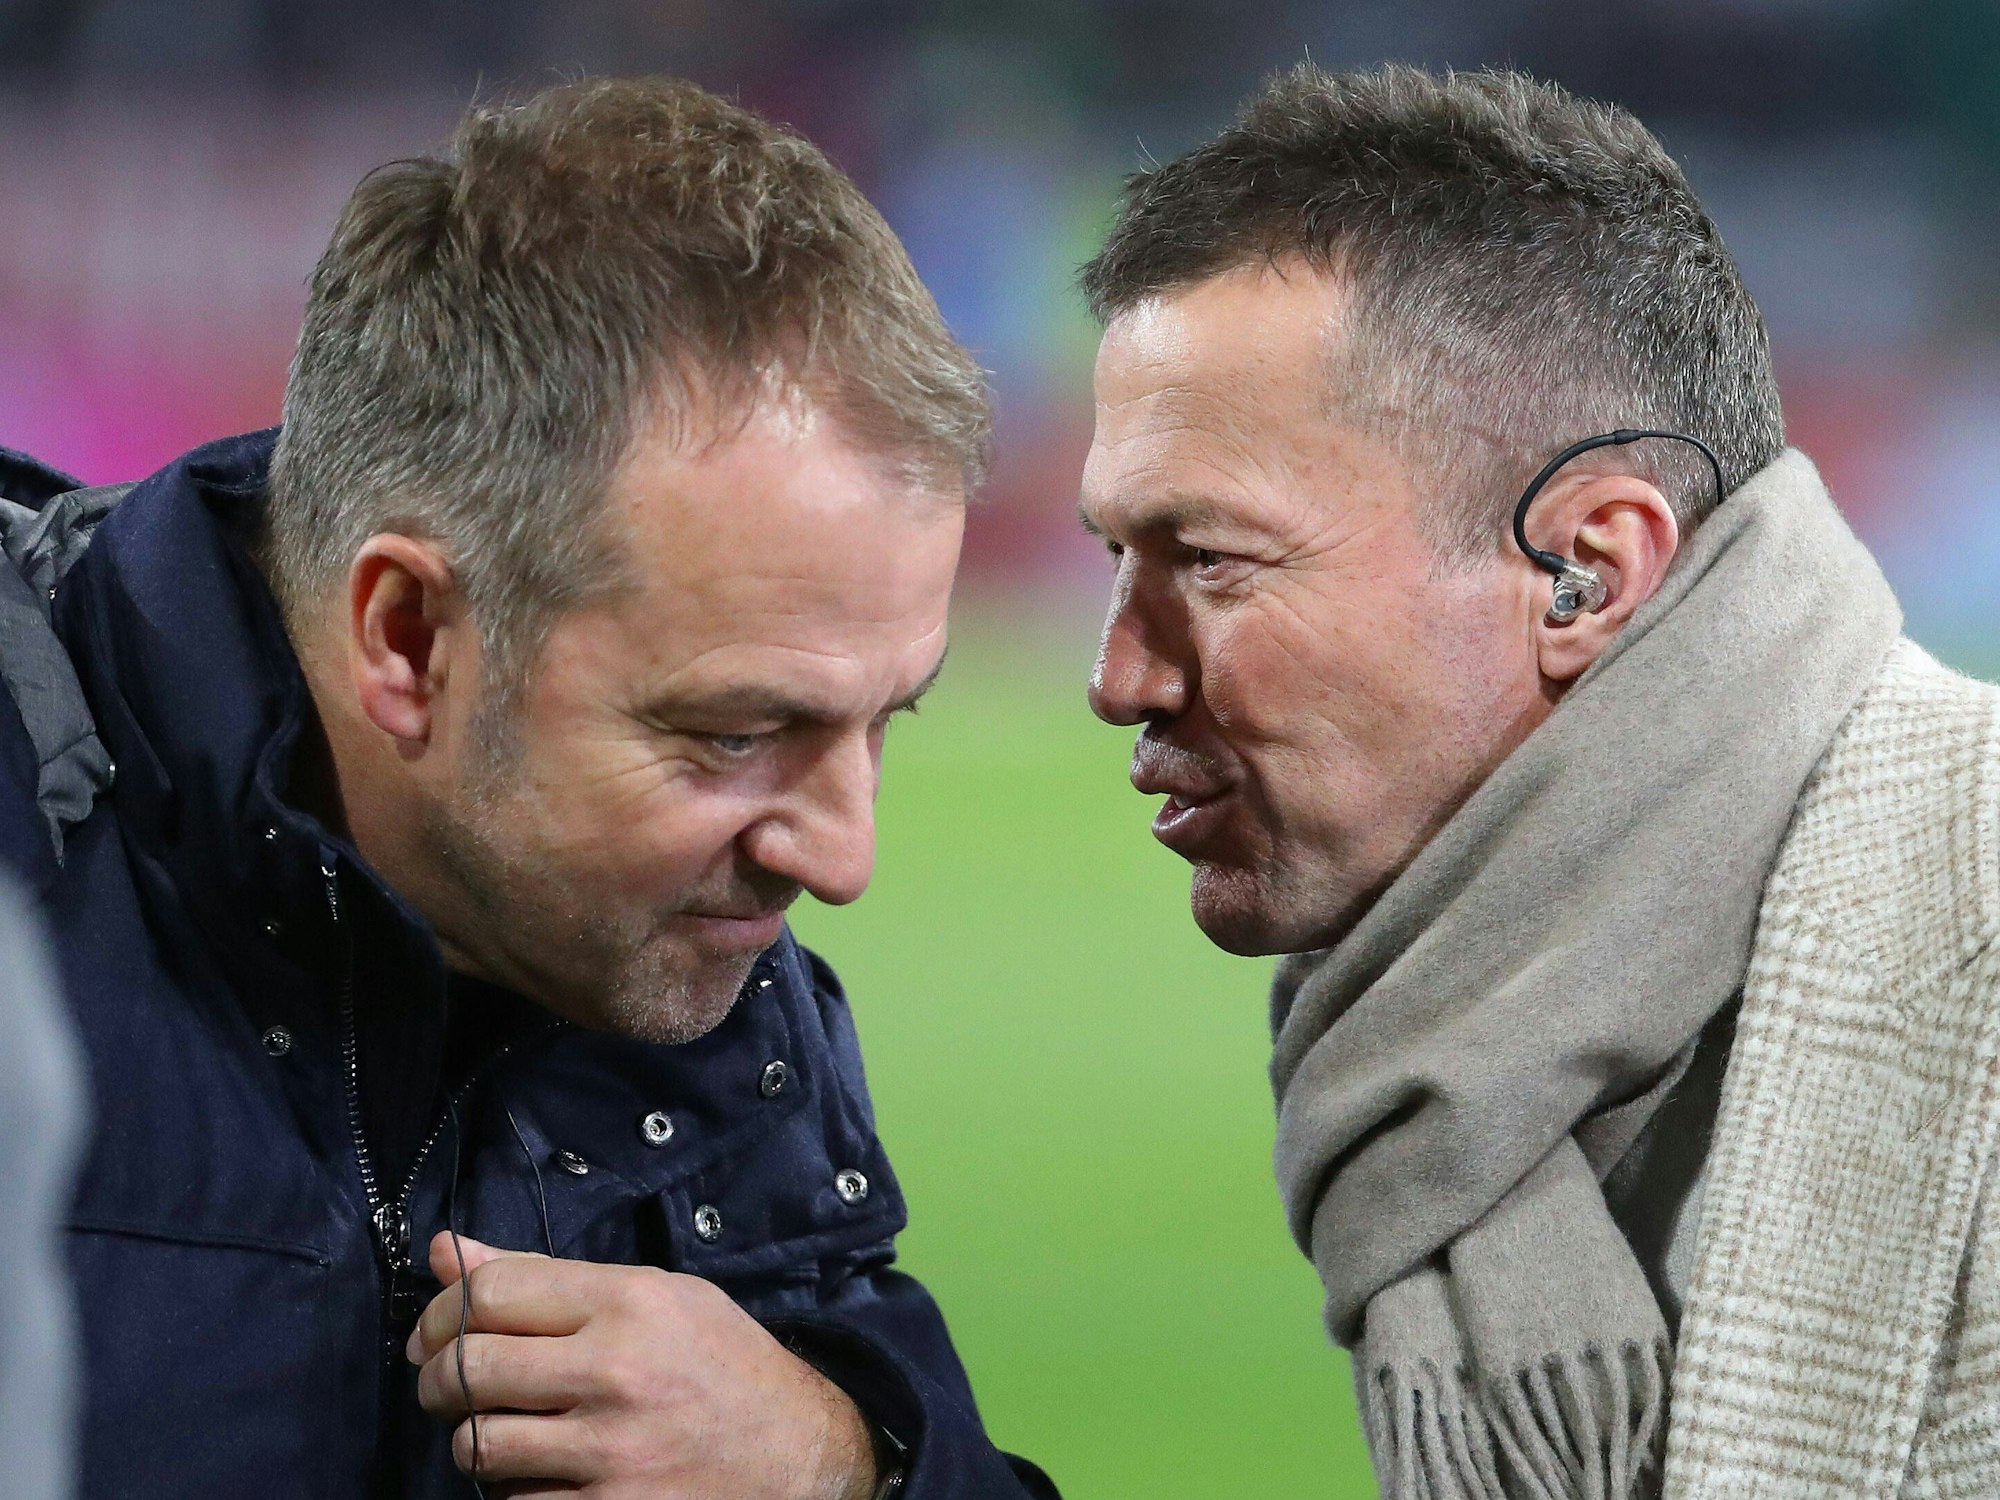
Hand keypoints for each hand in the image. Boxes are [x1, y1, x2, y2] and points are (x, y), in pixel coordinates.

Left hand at [408, 1233, 878, 1499]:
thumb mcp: (652, 1296)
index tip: (438, 1329)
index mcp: (630, 1303)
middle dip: (438, 1376)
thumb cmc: (720, 1364)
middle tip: (445, 1381)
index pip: (491, 1292)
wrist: (800, 1451)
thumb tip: (444, 1252)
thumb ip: (546, 1276)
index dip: (444, 1310)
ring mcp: (611, 1453)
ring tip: (501, 1428)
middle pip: (469, 1366)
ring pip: (478, 1443)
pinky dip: (517, 1490)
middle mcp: (616, 1372)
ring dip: (475, 1437)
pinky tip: (547, 1472)